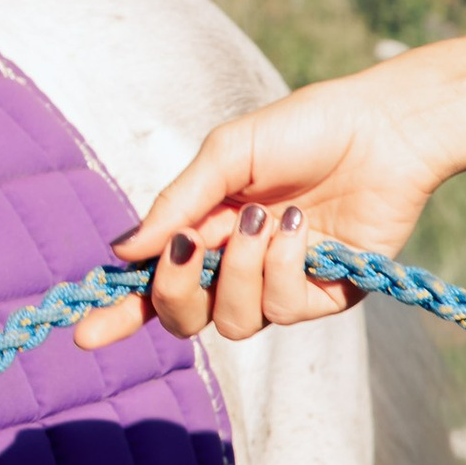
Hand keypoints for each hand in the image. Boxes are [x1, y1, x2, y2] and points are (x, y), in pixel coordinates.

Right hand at [74, 66, 449, 352]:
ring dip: (239, 271)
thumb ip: (174, 204)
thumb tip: (122, 251)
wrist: (381, 130)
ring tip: (263, 218)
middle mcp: (238, 265)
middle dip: (174, 291)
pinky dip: (281, 268)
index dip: (120, 312)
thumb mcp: (227, 154)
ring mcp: (281, 284)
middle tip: (185, 250)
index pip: (154, 283)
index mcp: (206, 230)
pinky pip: (283, 309)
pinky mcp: (325, 296)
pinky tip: (298, 229)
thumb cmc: (302, 130)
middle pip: (186, 317)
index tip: (84, 333)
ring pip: (232, 322)